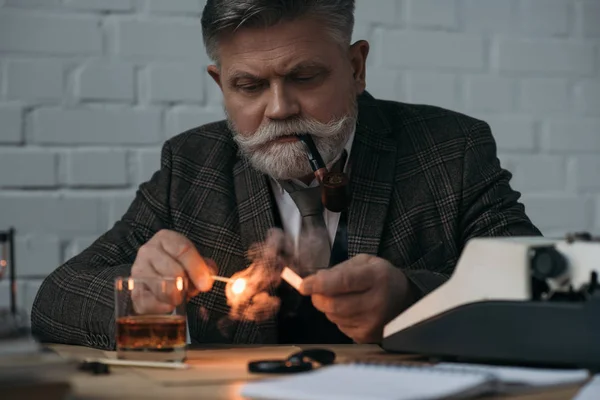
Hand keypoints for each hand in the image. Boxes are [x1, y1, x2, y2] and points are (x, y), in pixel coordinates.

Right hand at [130, 229, 215, 313]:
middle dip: (186, 285)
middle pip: (173, 271)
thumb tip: (207, 279)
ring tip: (180, 297)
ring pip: (161, 287)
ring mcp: (137, 270)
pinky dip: (161, 307)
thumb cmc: (180, 266)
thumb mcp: (195, 260)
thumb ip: (205, 268)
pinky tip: (168, 305)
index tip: (206, 284)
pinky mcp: (133, 289)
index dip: (197, 269)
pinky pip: (147, 302)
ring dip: (175, 296)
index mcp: (165, 238)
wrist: (158, 274)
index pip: (183, 250)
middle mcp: (148, 251)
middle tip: (190, 291)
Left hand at [299, 254, 414, 343]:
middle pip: (334, 304)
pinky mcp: (367, 336)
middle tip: (317, 290)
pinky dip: (338, 317)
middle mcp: (377, 302)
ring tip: (343, 297)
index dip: (320, 284)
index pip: (343, 282)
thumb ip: (338, 270)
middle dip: (318, 297)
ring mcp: (373, 323)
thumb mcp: (364, 262)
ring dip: (328, 307)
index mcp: (376, 277)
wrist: (405, 299)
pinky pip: (339, 327)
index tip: (303, 285)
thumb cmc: (380, 277)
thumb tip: (314, 281)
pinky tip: (351, 310)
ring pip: (333, 316)